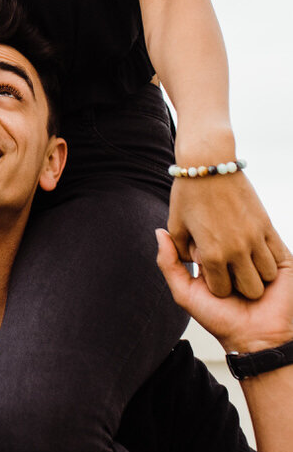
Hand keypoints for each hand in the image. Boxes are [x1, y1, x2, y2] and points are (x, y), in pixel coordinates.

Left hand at [156, 227, 292, 352]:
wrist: (255, 338)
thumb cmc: (220, 318)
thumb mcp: (185, 292)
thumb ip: (169, 263)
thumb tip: (160, 231)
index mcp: (217, 255)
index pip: (204, 233)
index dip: (199, 247)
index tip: (199, 262)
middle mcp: (239, 252)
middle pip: (226, 233)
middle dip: (219, 251)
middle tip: (220, 272)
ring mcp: (261, 253)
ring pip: (248, 239)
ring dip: (243, 258)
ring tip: (241, 279)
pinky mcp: (282, 260)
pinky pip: (271, 246)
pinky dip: (261, 260)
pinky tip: (257, 278)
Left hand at [167, 172, 280, 299]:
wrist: (209, 162)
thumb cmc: (187, 194)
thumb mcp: (174, 225)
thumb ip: (175, 253)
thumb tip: (191, 265)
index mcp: (211, 254)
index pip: (221, 289)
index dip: (216, 283)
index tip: (210, 269)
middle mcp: (236, 250)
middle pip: (250, 288)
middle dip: (239, 283)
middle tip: (230, 266)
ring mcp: (255, 237)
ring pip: (267, 274)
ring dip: (257, 271)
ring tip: (244, 260)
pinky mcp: (267, 224)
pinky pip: (276, 255)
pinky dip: (269, 258)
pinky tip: (255, 250)